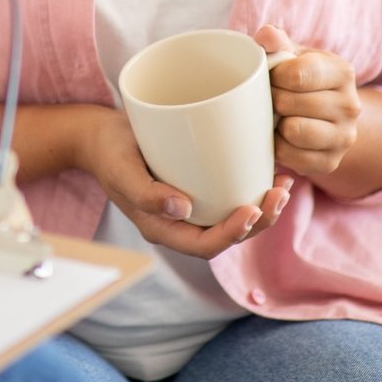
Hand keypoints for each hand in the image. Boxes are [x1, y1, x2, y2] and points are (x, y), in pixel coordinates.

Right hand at [75, 109, 290, 258]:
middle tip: (280, 194)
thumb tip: (182, 210)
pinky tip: (268, 172)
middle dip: (259, 221)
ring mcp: (189, 206)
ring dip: (263, 208)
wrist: (98, 135)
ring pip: (233, 218)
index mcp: (161, 228)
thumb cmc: (108, 150)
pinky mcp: (196, 186)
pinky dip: (252, 188)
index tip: (252, 210)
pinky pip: (228, 196)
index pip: (204, 245)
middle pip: (227, 235)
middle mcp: (180, 223)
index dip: (232, 234)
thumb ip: (145, 194)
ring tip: (284, 186)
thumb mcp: (121, 169)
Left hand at [256, 24, 362, 177]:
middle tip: (274, 98)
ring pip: (293, 131)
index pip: (296, 75)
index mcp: (342, 72)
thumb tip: (266, 36)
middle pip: (288, 103)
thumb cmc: (301, 78)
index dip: (274, 76)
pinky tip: (284, 137)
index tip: (273, 77)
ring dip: (277, 124)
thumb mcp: (293, 54)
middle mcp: (351, 105)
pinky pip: (291, 157)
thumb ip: (277, 42)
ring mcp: (344, 137)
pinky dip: (280, 148)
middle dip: (272, 100)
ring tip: (280, 117)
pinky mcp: (331, 162)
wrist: (327, 115)